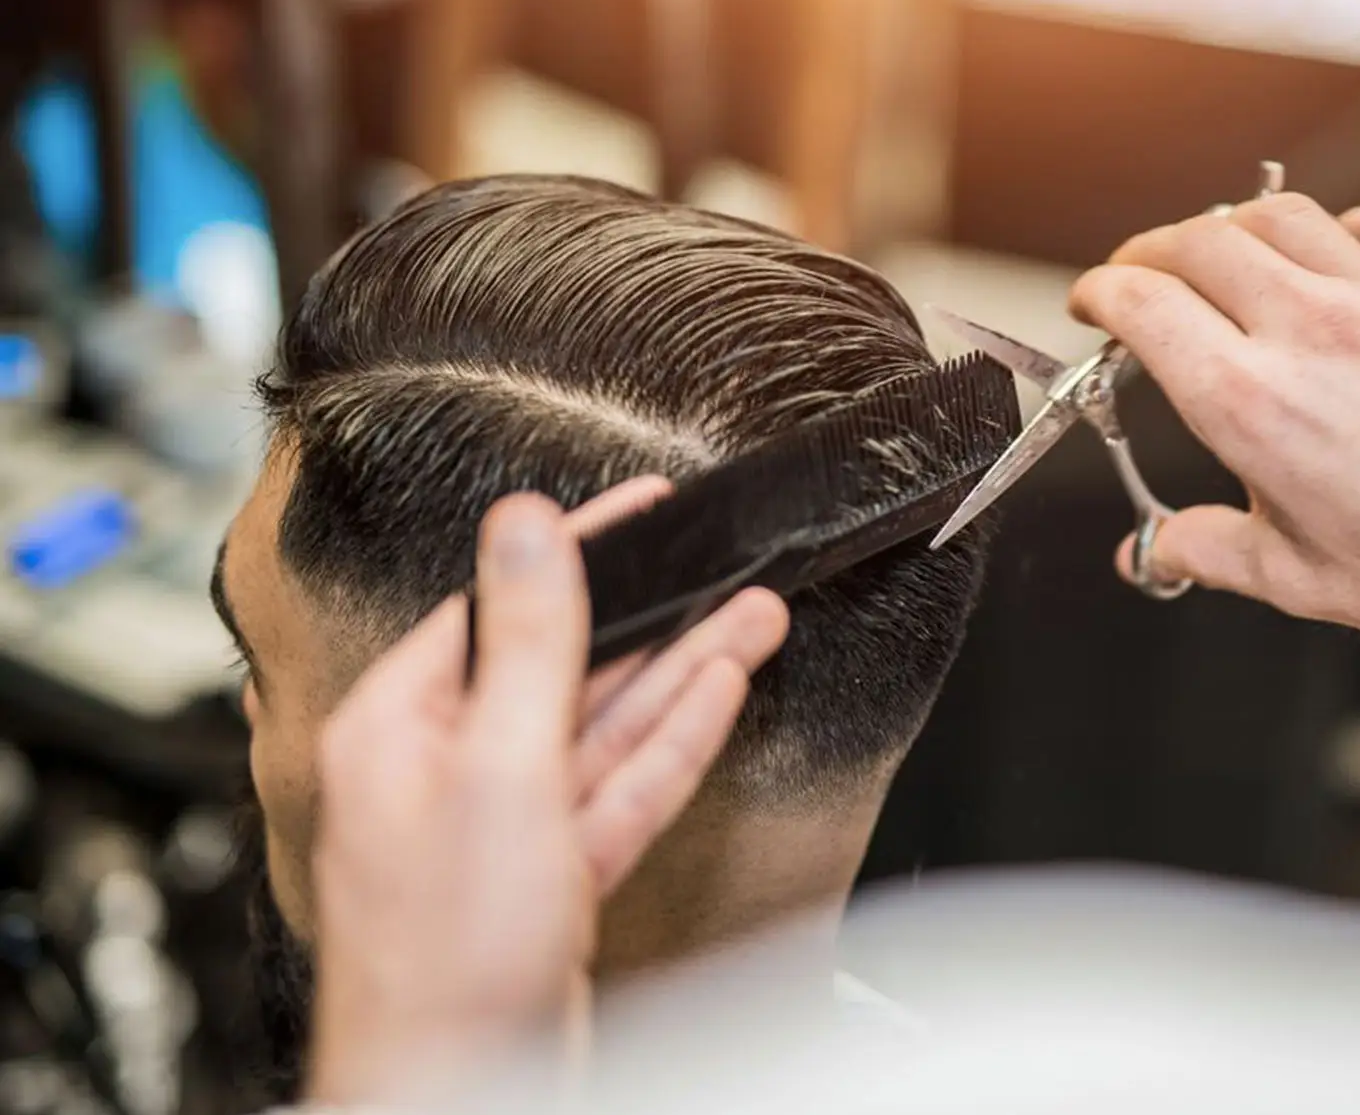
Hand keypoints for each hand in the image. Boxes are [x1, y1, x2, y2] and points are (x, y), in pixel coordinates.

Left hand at [306, 488, 789, 1105]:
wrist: (466, 1088)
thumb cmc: (443, 958)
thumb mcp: (501, 767)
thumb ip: (529, 641)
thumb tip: (524, 527)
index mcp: (399, 728)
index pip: (497, 608)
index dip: (574, 554)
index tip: (633, 512)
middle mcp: (446, 771)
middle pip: (564, 670)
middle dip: (653, 622)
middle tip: (718, 571)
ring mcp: (506, 829)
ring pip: (604, 731)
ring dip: (680, 676)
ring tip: (750, 620)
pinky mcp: (555, 879)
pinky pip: (620, 793)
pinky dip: (671, 747)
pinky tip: (717, 697)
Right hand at [1071, 194, 1359, 679]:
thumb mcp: (1288, 575)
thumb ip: (1203, 549)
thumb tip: (1151, 553)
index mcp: (1250, 401)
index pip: (1144, 303)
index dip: (1101, 291)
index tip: (1094, 299)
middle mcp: (1312, 332)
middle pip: (1202, 241)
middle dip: (1155, 250)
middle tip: (1146, 272)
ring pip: (1288, 216)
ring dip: (1240, 226)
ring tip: (1230, 251)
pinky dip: (1357, 222)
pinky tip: (1348, 246)